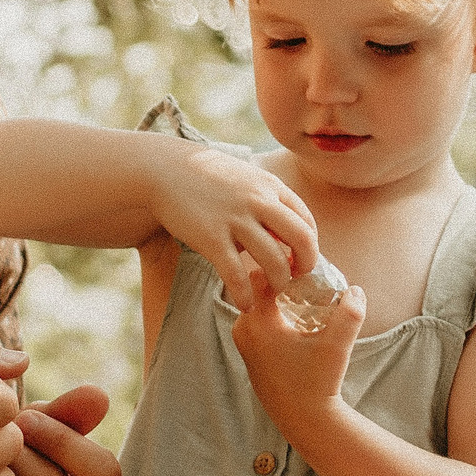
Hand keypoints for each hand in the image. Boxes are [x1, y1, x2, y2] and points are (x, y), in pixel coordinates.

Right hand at [150, 143, 321, 307]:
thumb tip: (283, 229)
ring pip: (274, 261)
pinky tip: (246, 305)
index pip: (306, 220)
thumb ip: (266, 199)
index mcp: (270, 186)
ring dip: (279, 282)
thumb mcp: (245, 177)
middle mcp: (258, 201)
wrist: (164, 170)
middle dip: (305, 265)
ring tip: (271, 291)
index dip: (310, 245)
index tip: (301, 259)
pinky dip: (245, 296)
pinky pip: (236, 275)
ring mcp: (235, 220)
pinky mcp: (211, 239)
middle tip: (296, 277)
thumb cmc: (207, 176)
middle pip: (301, 239)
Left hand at [231, 270, 362, 434]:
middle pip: (257, 289)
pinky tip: (296, 320)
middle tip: (307, 278)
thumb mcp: (337, 346)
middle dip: (280, 280)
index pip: (262, 276)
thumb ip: (349, 313)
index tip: (305, 267)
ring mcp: (244, 345)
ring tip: (304, 296)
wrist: (306, 421)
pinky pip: (256, 323)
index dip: (284, 266)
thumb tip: (355, 289)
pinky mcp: (250, 357)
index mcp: (256, 323)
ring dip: (276, 298)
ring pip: (256, 306)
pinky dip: (273, 315)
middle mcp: (243, 331)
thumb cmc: (318, 382)